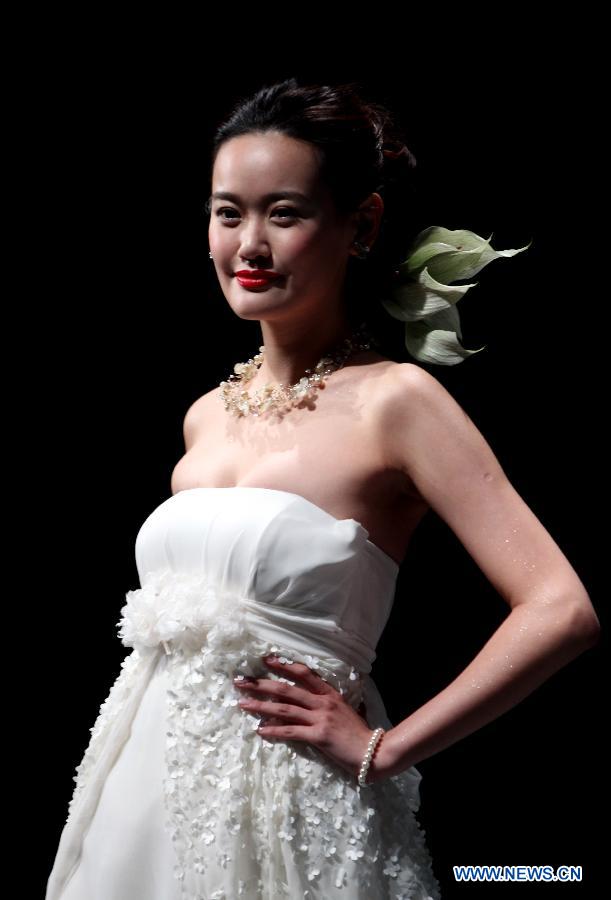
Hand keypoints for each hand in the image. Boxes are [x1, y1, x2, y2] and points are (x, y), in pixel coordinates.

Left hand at [233, 654, 390, 782]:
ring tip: (242, 703)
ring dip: (260, 706)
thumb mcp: (345, 711)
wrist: (374, 752)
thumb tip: (314, 698)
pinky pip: (291, 732)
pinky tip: (260, 730)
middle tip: (241, 680)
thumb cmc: (359, 733)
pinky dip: (273, 730)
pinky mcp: (319, 736)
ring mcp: (320, 718)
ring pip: (284, 708)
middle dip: (261, 683)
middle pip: (286, 689)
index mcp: (330, 693)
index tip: (266, 660)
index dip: (284, 665)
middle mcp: (323, 702)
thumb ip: (330, 703)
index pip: (303, 673)